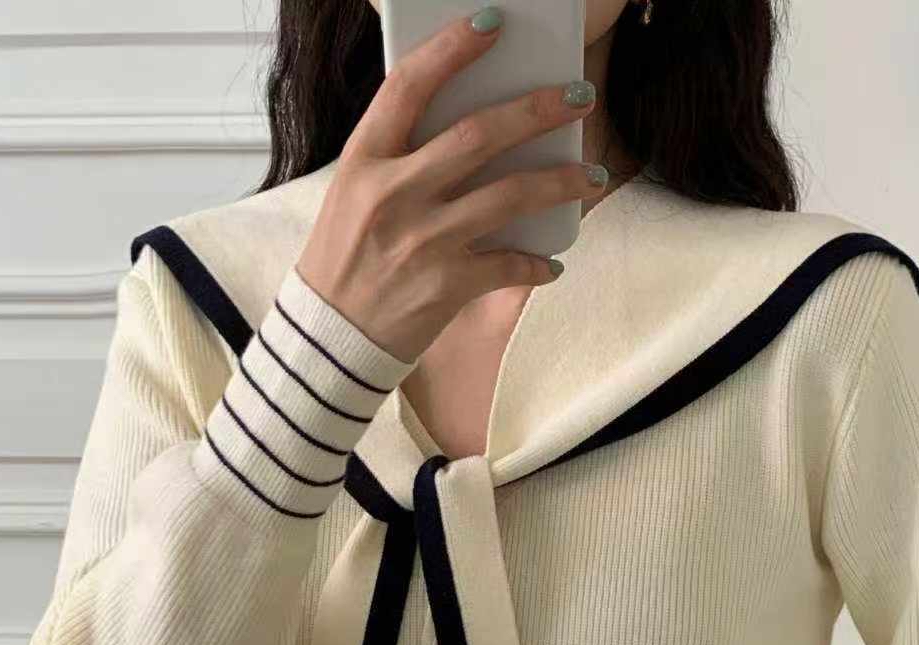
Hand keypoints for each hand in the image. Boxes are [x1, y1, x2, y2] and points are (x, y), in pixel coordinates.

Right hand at [295, 9, 603, 363]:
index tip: (492, 24)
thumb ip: (399, 159)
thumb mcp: (353, 195)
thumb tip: (471, 132)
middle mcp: (394, 194)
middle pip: (479, 135)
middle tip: (578, 94)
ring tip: (592, 174)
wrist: (327, 339)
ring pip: (509, 195)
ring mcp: (422, 241)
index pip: (410, 86)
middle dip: (538, 110)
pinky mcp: (446, 286)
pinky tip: (552, 263)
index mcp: (364, 161)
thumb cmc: (343, 262)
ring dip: (561, 182)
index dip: (453, 48)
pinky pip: (509, 265)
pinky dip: (536, 264)